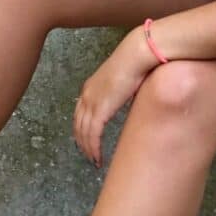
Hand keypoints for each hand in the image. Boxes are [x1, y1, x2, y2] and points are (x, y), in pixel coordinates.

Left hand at [73, 27, 159, 169]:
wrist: (137, 55)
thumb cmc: (136, 63)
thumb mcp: (124, 80)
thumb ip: (121, 93)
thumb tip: (129, 101)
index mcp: (90, 87)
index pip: (80, 113)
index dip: (81, 128)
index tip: (86, 140)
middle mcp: (86, 95)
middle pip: (78, 125)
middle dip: (82, 142)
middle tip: (89, 155)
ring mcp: (91, 102)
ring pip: (83, 133)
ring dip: (88, 149)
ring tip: (94, 160)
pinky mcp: (100, 110)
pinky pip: (93, 135)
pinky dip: (94, 149)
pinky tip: (98, 158)